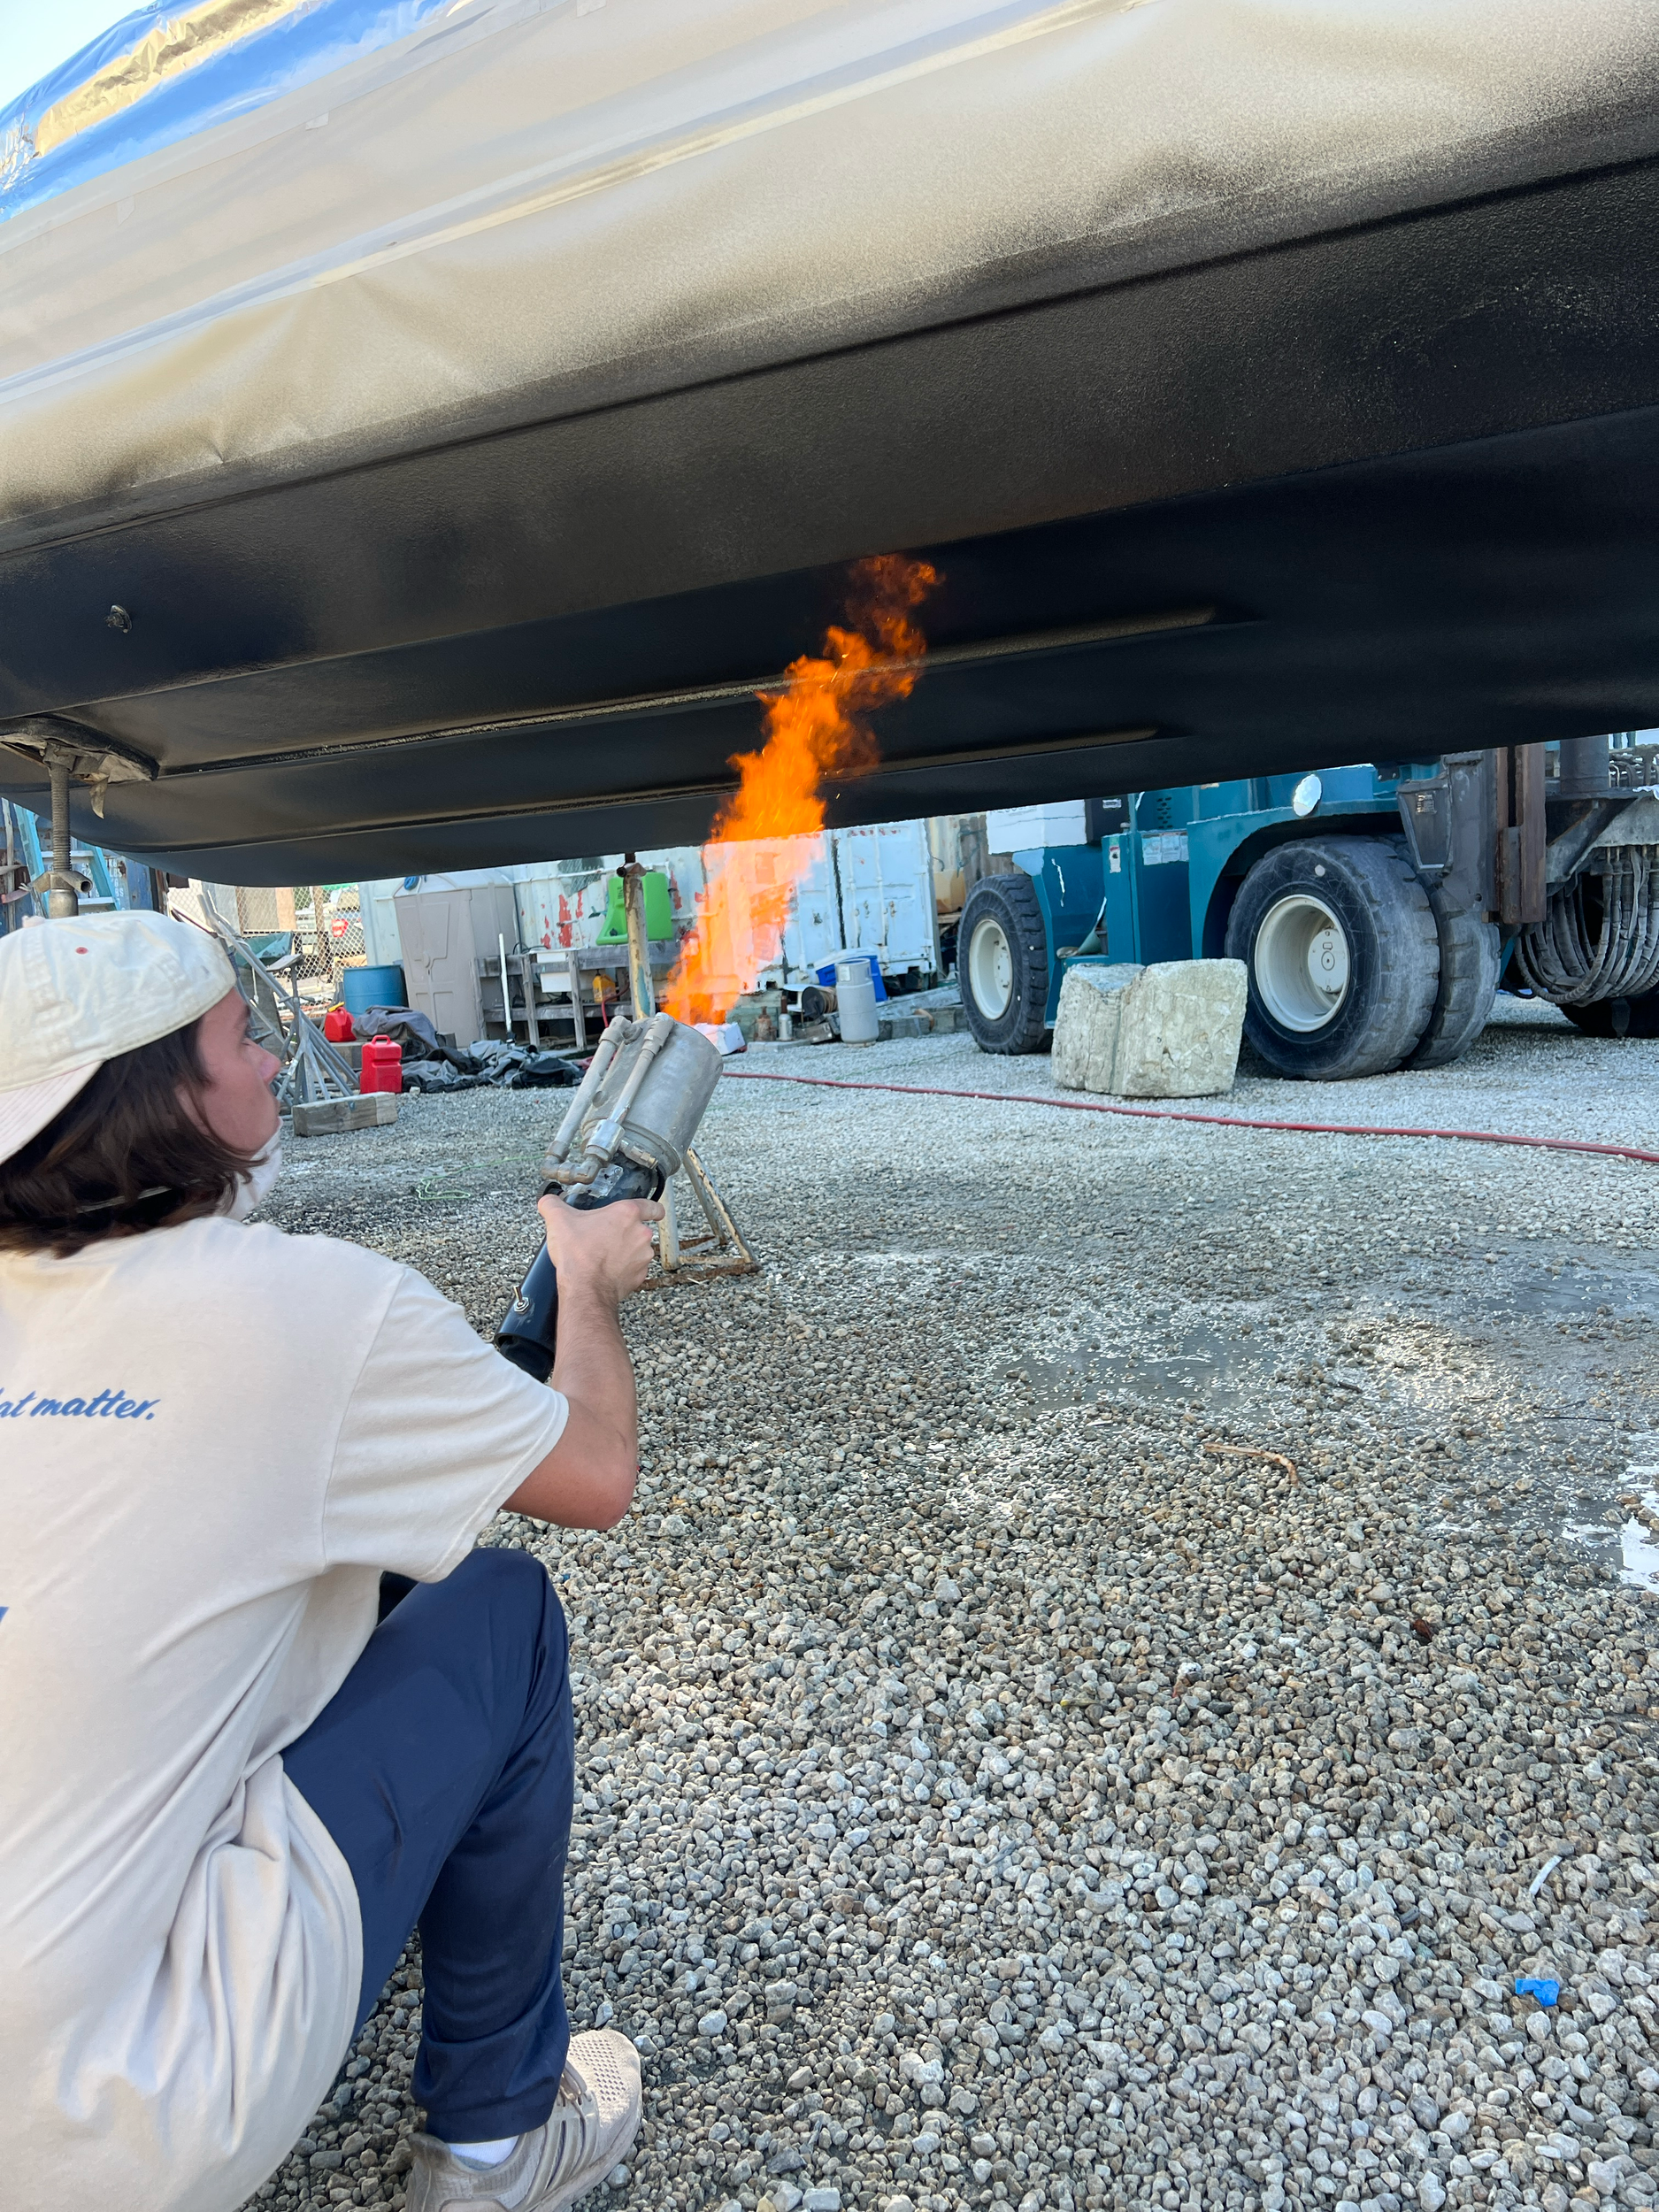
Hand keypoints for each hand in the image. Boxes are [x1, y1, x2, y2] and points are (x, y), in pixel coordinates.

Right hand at [538, 1193, 663, 1304]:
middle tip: (604, 1237)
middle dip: (624, 1233)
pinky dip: (624, 1268)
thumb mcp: (558, 1220)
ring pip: (637, 1249)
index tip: (653, 1212)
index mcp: (627, 1214)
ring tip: (603, 1255)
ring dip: (625, 1251)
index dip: (653, 1209)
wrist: (585, 1289)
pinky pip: (634, 1268)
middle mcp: (640, 1234)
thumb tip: (548, 1201)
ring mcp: (642, 1256)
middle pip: (639, 1229)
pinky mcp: (640, 1275)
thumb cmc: (578, 1255)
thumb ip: (552, 1204)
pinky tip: (607, 1269)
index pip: (652, 1206)